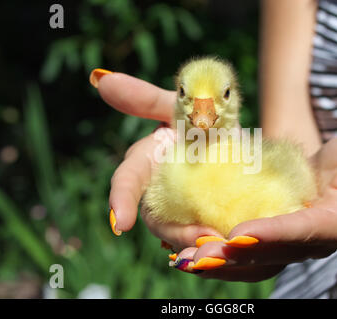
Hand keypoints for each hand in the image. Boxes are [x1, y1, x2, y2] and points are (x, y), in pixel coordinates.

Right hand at [94, 71, 223, 250]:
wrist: (234, 132)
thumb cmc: (202, 114)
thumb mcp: (180, 104)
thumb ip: (145, 98)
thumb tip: (101, 78)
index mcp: (147, 161)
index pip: (128, 181)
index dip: (121, 201)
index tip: (119, 225)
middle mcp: (158, 188)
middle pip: (156, 218)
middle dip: (175, 231)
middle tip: (206, 237)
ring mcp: (180, 206)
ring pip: (179, 233)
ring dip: (196, 242)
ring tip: (224, 242)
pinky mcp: (202, 217)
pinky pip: (203, 235)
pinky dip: (214, 241)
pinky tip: (232, 244)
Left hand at [174, 133, 336, 281]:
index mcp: (334, 224)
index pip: (301, 231)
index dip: (271, 235)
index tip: (237, 234)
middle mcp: (310, 243)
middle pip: (269, 254)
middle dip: (232, 257)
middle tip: (195, 257)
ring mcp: (289, 245)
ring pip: (252, 262)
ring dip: (217, 263)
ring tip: (183, 260)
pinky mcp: (272, 240)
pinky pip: (244, 253)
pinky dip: (218, 254)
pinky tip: (188, 251)